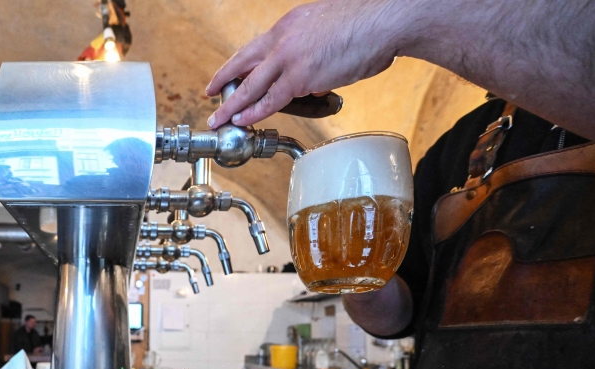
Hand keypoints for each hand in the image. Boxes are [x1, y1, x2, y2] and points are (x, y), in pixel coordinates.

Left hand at [207, 0, 400, 128]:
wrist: (384, 22)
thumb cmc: (368, 27)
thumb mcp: (330, 35)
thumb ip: (315, 58)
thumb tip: (313, 86)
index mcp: (290, 24)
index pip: (258, 46)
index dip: (241, 61)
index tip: (230, 71)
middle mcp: (284, 38)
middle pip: (244, 61)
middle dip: (224, 78)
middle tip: (210, 92)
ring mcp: (289, 57)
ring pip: (251, 84)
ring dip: (232, 103)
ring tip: (218, 117)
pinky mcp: (300, 77)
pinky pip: (270, 99)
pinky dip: (253, 112)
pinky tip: (241, 120)